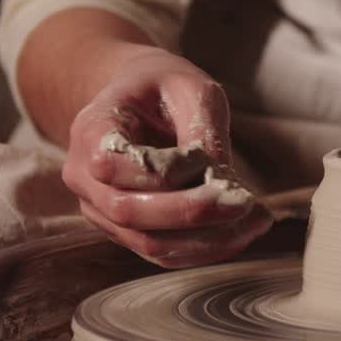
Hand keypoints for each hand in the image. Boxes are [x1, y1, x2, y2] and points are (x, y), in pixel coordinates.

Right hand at [61, 47, 270, 266]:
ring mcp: (100, 209)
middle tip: (243, 203)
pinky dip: (207, 248)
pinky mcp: (126, 231)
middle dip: (193, 213)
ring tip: (257, 219)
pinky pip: (163, 253)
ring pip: (149, 243)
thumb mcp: (191, 88)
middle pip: (130, 212)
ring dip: (208, 240)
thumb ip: (203, 130)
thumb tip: (221, 182)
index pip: (114, 166)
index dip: (165, 171)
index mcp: (90, 130)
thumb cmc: (164, 87)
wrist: (139, 99)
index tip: (209, 160)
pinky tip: (244, 230)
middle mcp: (84, 177)